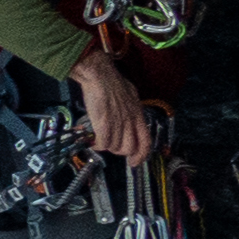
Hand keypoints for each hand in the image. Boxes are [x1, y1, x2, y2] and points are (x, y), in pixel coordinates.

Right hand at [71, 47, 154, 166]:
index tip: (134, 163)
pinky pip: (103, 143)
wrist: (100, 75)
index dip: (141, 156)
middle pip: (128, 148)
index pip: (146, 142)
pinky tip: (92, 139)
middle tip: (110, 144)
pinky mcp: (104, 125)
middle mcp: (130, 122)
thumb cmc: (113, 82)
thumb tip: (129, 118)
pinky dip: (97, 144)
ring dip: (106, 146)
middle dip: (119, 151)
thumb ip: (131, 111)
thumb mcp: (130, 96)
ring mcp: (118, 124)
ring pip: (114, 147)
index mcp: (138, 115)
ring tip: (99, 137)